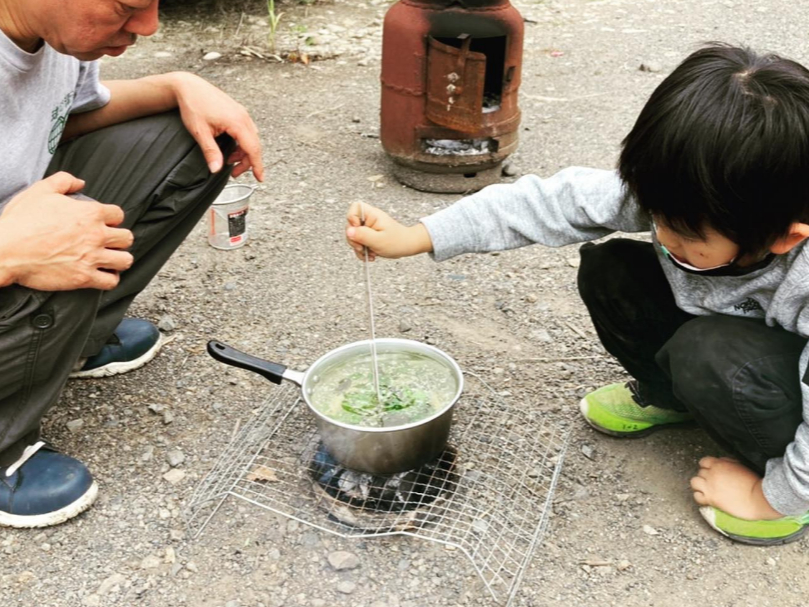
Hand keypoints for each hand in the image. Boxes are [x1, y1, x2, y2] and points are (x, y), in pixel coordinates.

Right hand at [0, 172, 133, 290]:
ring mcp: (92, 258)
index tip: (105, 223)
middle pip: (126, 238)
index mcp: (90, 213)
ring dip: (119, 259)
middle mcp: (96, 235)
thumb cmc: (21, 221)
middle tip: (109, 242)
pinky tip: (103, 275)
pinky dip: (110, 279)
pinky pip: (111, 281)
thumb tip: (80, 183)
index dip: (112, 219)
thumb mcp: (41, 190)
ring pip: (125, 260)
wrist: (6, 250)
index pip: (118, 215)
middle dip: (119, 239)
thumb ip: (64, 181)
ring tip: (110, 259)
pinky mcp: (84, 277)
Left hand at [171, 73, 263, 179]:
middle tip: (234, 173)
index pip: (252, 149)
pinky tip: (231, 147)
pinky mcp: (238, 112)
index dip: (257, 165)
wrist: (188, 86)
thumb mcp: (200, 132)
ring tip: (229, 160)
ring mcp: (242, 113)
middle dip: (247, 162)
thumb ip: (211, 152)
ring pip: (251, 138)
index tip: (260, 178)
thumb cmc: (193, 105)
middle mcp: (244, 117)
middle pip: (254, 145)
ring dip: (244, 152)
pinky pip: (247, 131)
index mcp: (237, 122)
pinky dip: (242, 142)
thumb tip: (216, 170)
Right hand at [345, 202, 432, 260]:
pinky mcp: (367, 236)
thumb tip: (349, 231)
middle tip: (362, 247)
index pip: (355, 208)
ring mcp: (367, 228)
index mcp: (372, 215)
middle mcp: (368, 219)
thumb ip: (363, 235)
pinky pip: (358, 242)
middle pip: (350, 225)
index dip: (352, 219)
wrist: (407, 246)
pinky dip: (362, 251)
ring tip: (369, 253)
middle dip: (354, 239)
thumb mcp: (379, 240)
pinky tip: (370, 255)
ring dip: (358, 247)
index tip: (357, 231)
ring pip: (353, 236)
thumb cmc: (398, 241)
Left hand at [690, 456, 782, 519]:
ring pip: (694, 482)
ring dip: (699, 485)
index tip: (712, 472)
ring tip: (707, 490)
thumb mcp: (741, 465)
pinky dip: (700, 497)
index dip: (707, 467)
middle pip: (700, 472)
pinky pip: (697, 497)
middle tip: (714, 483)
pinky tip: (707, 499)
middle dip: (705, 476)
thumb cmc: (754, 482)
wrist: (759, 498)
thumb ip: (728, 462)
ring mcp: (709, 487)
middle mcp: (711, 474)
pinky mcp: (711, 499)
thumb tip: (722, 462)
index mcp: (719, 464)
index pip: (704, 461)